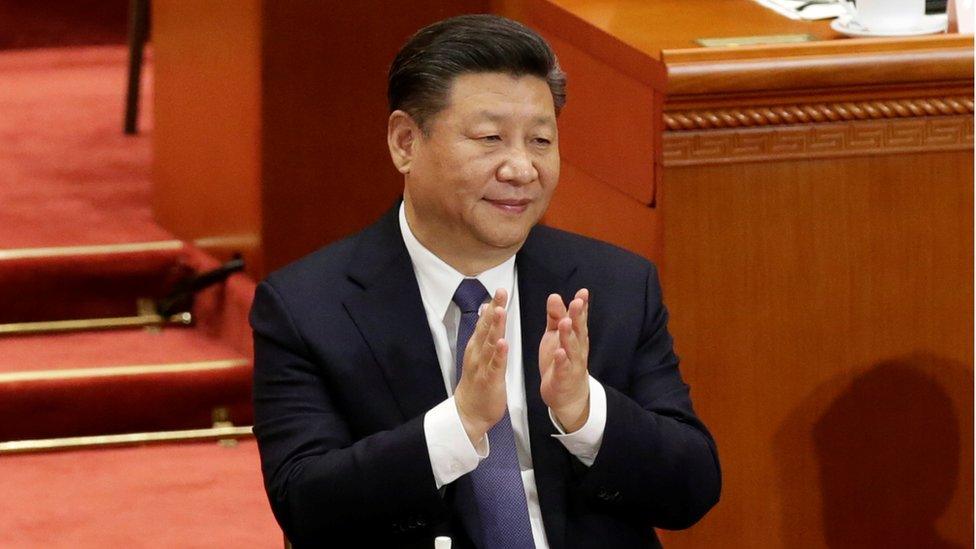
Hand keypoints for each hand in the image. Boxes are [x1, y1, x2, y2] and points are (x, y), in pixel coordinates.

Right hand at [455, 288, 508, 445]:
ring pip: (490, 343)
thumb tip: (486, 310)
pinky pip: (495, 365)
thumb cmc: (477, 384)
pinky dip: (499, 354)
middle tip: (501, 292)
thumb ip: (483, 333)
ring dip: (495, 326)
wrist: (468, 413)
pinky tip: (503, 343)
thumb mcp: (479, 355)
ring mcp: (482, 366)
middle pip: (486, 328)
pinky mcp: (489, 380)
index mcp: (477, 347)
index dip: (492, 306)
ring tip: (500, 311)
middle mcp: (477, 354)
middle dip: (494, 309)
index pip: (485, 323)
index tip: (499, 290)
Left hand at [539, 289, 589, 432]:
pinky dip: (562, 360)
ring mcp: (572, 363)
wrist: (568, 394)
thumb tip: (555, 296)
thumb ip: (556, 316)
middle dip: (577, 316)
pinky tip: (559, 352)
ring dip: (569, 335)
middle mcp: (577, 348)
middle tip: (576, 302)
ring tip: (565, 322)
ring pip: (571, 348)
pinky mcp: (564, 377)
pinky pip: (563, 368)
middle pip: (578, 331)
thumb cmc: (562, 360)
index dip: (582, 306)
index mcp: (576, 336)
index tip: (582, 292)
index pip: (579, 319)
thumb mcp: (556, 335)